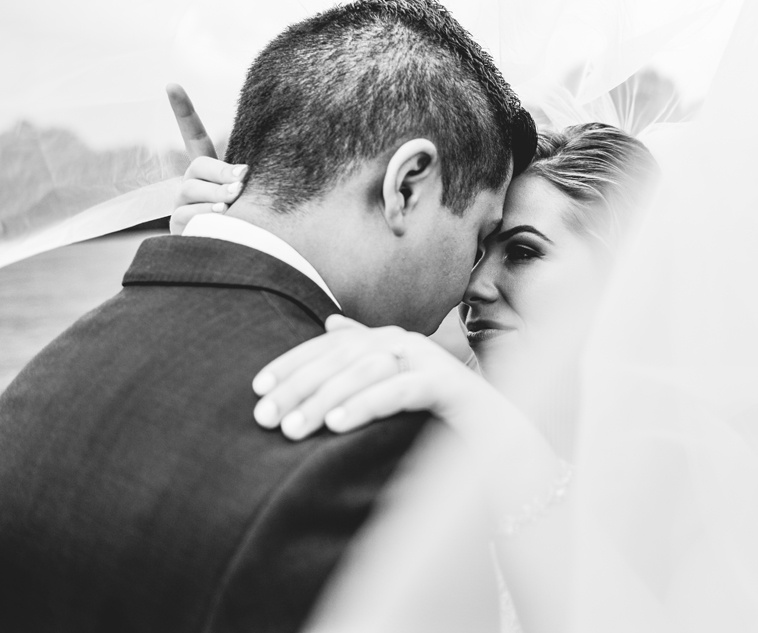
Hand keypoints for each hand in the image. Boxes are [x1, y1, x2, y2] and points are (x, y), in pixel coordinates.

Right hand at [167, 83, 248, 233]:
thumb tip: (241, 173)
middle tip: (241, 183)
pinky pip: (187, 215)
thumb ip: (245, 177)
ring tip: (230, 205)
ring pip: (191, 190)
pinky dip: (205, 216)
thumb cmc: (255, 217)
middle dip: (220, 173)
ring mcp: (182, 203)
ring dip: (215, 196)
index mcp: (210, 169)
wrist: (239, 253)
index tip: (171, 84)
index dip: (183, 110)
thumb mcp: (253, 192)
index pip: (193, 135)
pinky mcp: (178, 225)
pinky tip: (220, 219)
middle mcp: (192, 182)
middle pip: (197, 165)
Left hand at [252, 315, 489, 439]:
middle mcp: (407, 342)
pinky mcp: (446, 385)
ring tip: (294, 429)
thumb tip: (331, 322)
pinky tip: (336, 425)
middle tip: (265, 419)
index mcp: (390, 340)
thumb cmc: (441, 414)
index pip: (331, 345)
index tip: (257, 390)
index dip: (292, 364)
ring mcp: (429, 360)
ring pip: (366, 372)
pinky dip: (365, 405)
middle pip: (342, 357)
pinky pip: (398, 391)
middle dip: (299, 387)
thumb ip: (365, 355)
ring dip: (325, 399)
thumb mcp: (395, 384)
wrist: (499, 436)